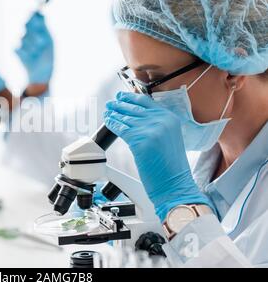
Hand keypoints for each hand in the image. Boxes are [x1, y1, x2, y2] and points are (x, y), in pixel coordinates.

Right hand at [16, 12, 53, 83]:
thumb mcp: (49, 40)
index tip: (37, 16)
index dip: (35, 16)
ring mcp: (22, 42)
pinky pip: (19, 47)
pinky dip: (27, 53)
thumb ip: (43, 27)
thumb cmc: (47, 57)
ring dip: (33, 46)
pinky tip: (30, 58)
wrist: (42, 73)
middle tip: (41, 43)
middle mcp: (30, 34)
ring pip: (25, 37)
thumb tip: (40, 13)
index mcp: (39, 30)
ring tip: (37, 54)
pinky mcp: (16, 50)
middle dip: (35, 32)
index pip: (34, 17)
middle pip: (28, 23)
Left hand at [104, 92, 213, 220]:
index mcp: (170, 119)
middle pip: (134, 108)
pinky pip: (121, 128)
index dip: (131, 98)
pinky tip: (108, 121)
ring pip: (126, 118)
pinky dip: (112, 124)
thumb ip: (157, 125)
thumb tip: (136, 118)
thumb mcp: (169, 138)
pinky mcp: (139, 140)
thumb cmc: (171, 167)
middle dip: (120, 105)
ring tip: (107, 111)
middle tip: (111, 103)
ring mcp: (150, 130)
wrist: (175, 185)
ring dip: (114, 113)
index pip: (147, 102)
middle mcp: (161, 121)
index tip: (122, 96)